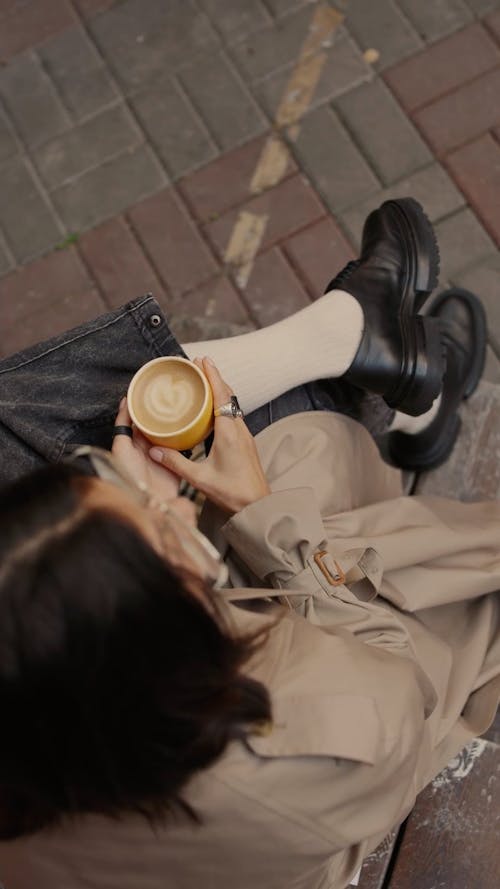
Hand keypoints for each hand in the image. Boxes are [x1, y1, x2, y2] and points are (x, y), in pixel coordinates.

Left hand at [111, 397, 179, 502]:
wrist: (147, 505)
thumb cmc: (129, 477)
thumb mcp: (121, 447)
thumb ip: (122, 424)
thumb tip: (124, 401)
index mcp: (133, 444)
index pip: (139, 420)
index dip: (145, 406)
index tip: (153, 389)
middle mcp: (148, 449)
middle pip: (156, 427)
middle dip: (163, 413)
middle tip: (174, 395)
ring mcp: (162, 457)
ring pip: (170, 436)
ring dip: (176, 425)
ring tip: (186, 408)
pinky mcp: (175, 465)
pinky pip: (182, 450)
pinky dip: (186, 440)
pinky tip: (192, 428)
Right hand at [149, 357, 270, 514]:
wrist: (258, 506)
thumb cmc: (233, 493)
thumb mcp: (199, 479)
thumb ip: (176, 463)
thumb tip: (154, 450)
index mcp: (229, 433)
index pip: (221, 396)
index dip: (212, 376)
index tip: (203, 361)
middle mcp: (239, 430)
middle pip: (228, 395)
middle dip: (213, 378)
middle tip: (198, 365)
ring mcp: (244, 436)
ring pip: (232, 405)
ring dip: (219, 391)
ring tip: (202, 382)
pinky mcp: (245, 443)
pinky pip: (233, 416)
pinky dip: (222, 406)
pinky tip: (211, 410)